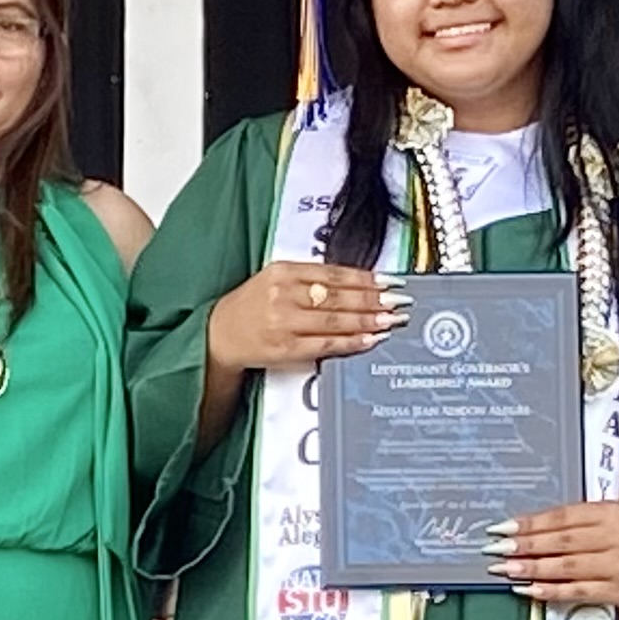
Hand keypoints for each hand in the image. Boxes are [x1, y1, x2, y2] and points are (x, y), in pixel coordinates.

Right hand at [204, 262, 402, 373]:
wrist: (220, 334)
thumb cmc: (251, 307)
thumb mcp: (276, 280)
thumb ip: (311, 279)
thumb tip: (357, 285)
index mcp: (284, 271)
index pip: (334, 274)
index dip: (365, 278)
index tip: (389, 281)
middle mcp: (284, 294)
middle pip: (339, 296)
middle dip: (374, 300)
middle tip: (399, 301)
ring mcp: (284, 322)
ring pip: (336, 320)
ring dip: (368, 321)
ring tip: (391, 320)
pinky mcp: (286, 348)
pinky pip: (326, 344)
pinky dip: (350, 342)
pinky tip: (369, 339)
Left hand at [491, 503, 618, 607]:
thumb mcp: (603, 517)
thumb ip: (570, 522)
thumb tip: (523, 531)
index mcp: (611, 512)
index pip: (563, 518)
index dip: (530, 524)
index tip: (502, 528)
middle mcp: (617, 538)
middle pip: (562, 543)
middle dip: (525, 547)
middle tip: (496, 550)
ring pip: (568, 568)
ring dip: (533, 569)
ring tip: (507, 569)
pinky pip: (578, 591)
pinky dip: (551, 590)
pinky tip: (530, 588)